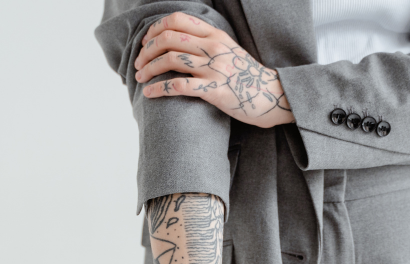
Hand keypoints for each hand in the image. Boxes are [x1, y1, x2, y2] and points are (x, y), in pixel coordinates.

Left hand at [134, 12, 294, 128]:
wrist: (272, 97)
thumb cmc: (247, 76)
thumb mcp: (229, 49)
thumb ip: (207, 42)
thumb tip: (177, 40)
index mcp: (216, 35)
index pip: (177, 20)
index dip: (155, 29)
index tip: (146, 43)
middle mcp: (214, 48)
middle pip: (168, 39)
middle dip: (146, 50)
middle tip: (138, 63)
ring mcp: (214, 69)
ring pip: (170, 60)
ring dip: (149, 69)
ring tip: (140, 78)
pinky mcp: (214, 90)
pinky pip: (178, 86)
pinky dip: (158, 89)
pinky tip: (149, 94)